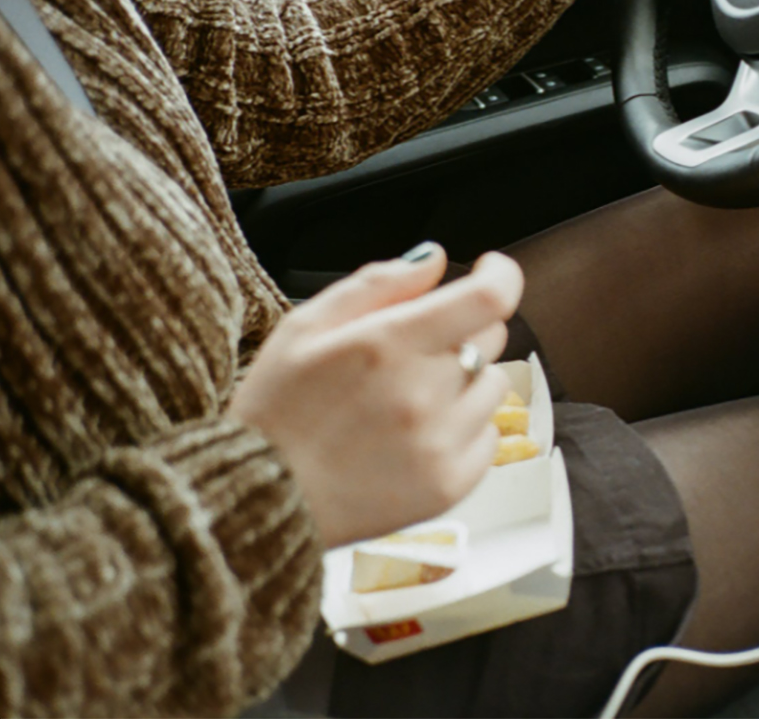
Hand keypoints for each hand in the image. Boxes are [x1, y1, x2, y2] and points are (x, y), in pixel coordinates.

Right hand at [230, 244, 521, 548]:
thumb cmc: (276, 408)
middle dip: (462, 330)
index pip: (487, 299)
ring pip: (493, 385)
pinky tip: (418, 436)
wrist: (257, 499)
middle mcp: (422, 393)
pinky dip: (465, 430)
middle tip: (414, 351)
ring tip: (409, 400)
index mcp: (387, 345)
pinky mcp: (449, 485)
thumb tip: (435, 257)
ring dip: (465, 382)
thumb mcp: (305, 325)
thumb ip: (378, 283)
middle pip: (491, 336)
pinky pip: (488, 437)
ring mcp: (439, 443)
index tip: (490, 271)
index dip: (500, 276)